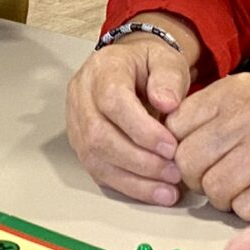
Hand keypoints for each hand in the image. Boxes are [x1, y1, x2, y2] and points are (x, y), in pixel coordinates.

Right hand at [66, 31, 195, 205]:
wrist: (130, 67)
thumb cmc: (148, 65)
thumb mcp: (166, 59)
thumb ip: (169, 77)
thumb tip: (168, 104)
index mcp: (103, 69)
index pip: (112, 101)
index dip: (141, 129)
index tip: (171, 146)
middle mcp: (81, 96)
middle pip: (99, 136)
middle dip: (139, 161)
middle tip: (174, 172)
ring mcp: (76, 123)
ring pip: (95, 159)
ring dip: (134, 180)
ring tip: (167, 189)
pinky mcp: (81, 145)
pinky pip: (99, 172)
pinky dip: (128, 186)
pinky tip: (153, 191)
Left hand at [166, 75, 249, 222]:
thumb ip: (216, 111)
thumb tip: (171, 138)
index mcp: (237, 92)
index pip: (176, 127)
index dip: (181, 146)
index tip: (199, 155)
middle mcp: (249, 118)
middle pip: (187, 162)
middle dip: (199, 176)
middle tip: (225, 176)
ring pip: (212, 190)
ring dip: (226, 196)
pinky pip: (242, 210)